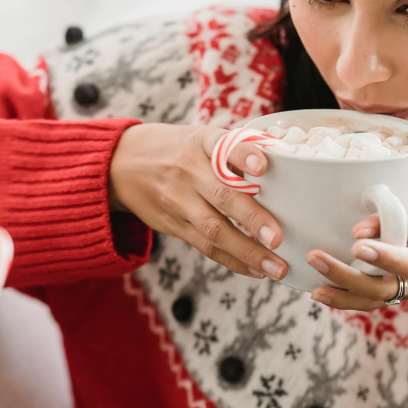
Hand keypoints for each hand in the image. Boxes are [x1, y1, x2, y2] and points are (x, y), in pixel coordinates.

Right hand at [108, 123, 287, 279]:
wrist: (121, 164)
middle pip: (221, 196)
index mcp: (201, 143)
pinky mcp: (173, 225)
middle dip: (251, 218)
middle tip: (277, 238)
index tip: (263, 166)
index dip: (244, 154)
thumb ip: (236, 148)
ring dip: (247, 252)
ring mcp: (178, 201)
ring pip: (214, 230)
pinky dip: (232, 261)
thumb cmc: (177, 149)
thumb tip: (285, 157)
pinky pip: (205, 246)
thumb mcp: (200, 137)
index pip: (224, 146)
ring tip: (276, 268)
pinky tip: (256, 271)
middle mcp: (188, 172)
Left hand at [304, 166, 407, 347]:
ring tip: (315, 267)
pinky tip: (319, 292)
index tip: (360, 228)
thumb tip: (402, 154)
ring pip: (388, 291)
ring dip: (349, 284)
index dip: (393, 228)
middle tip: (348, 248)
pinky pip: (379, 302)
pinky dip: (348, 301)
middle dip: (379, 259)